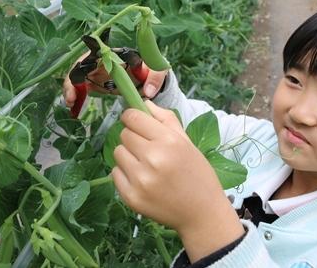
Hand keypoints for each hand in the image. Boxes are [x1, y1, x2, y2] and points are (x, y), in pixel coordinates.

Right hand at [62, 53, 167, 107]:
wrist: (147, 77)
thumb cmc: (149, 69)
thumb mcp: (156, 70)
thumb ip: (155, 77)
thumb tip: (148, 91)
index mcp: (114, 55)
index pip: (93, 55)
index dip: (84, 65)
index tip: (82, 79)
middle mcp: (101, 61)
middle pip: (80, 66)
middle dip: (72, 80)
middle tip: (71, 97)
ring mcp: (96, 72)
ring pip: (77, 77)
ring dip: (71, 89)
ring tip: (70, 103)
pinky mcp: (95, 83)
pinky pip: (81, 87)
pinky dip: (76, 96)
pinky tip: (73, 106)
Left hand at [112, 101, 244, 261]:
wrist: (202, 213)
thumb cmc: (197, 173)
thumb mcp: (186, 141)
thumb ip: (165, 119)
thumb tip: (142, 103)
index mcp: (168, 141)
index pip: (132, 117)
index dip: (132, 117)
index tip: (135, 123)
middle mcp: (152, 158)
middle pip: (123, 134)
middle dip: (133, 138)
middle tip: (147, 149)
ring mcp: (140, 179)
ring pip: (117, 153)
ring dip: (128, 156)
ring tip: (145, 165)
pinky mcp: (131, 197)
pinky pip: (115, 173)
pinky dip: (124, 174)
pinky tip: (141, 179)